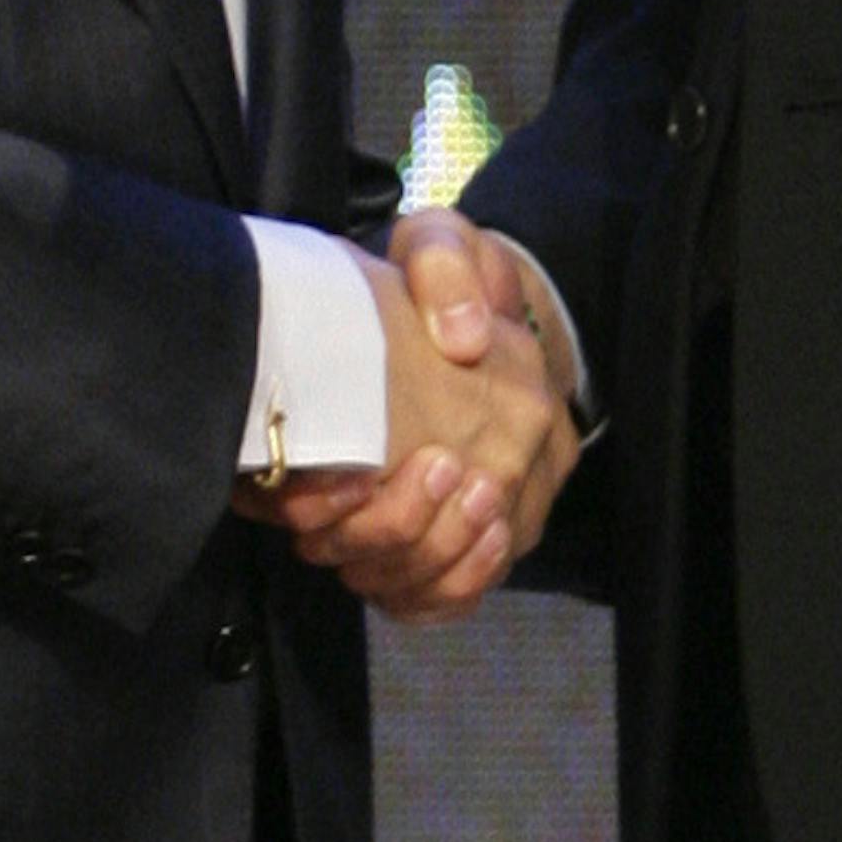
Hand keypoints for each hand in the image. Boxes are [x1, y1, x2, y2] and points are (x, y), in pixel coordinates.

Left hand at [261, 214, 580, 619]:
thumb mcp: (438, 246)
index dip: (379, 509)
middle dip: (365, 545)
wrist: (477, 308)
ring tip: (330, 542)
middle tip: (310, 519)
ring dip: (379, 572)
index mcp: (518, 393)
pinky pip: (459, 594)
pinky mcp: (502, 532)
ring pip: (447, 579)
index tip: (319, 490)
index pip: (455, 488)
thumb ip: (445, 272)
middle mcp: (531, 461)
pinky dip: (410, 596)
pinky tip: (367, 574)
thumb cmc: (443, 282)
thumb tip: (465, 338)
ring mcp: (520, 503)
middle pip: (444, 549)